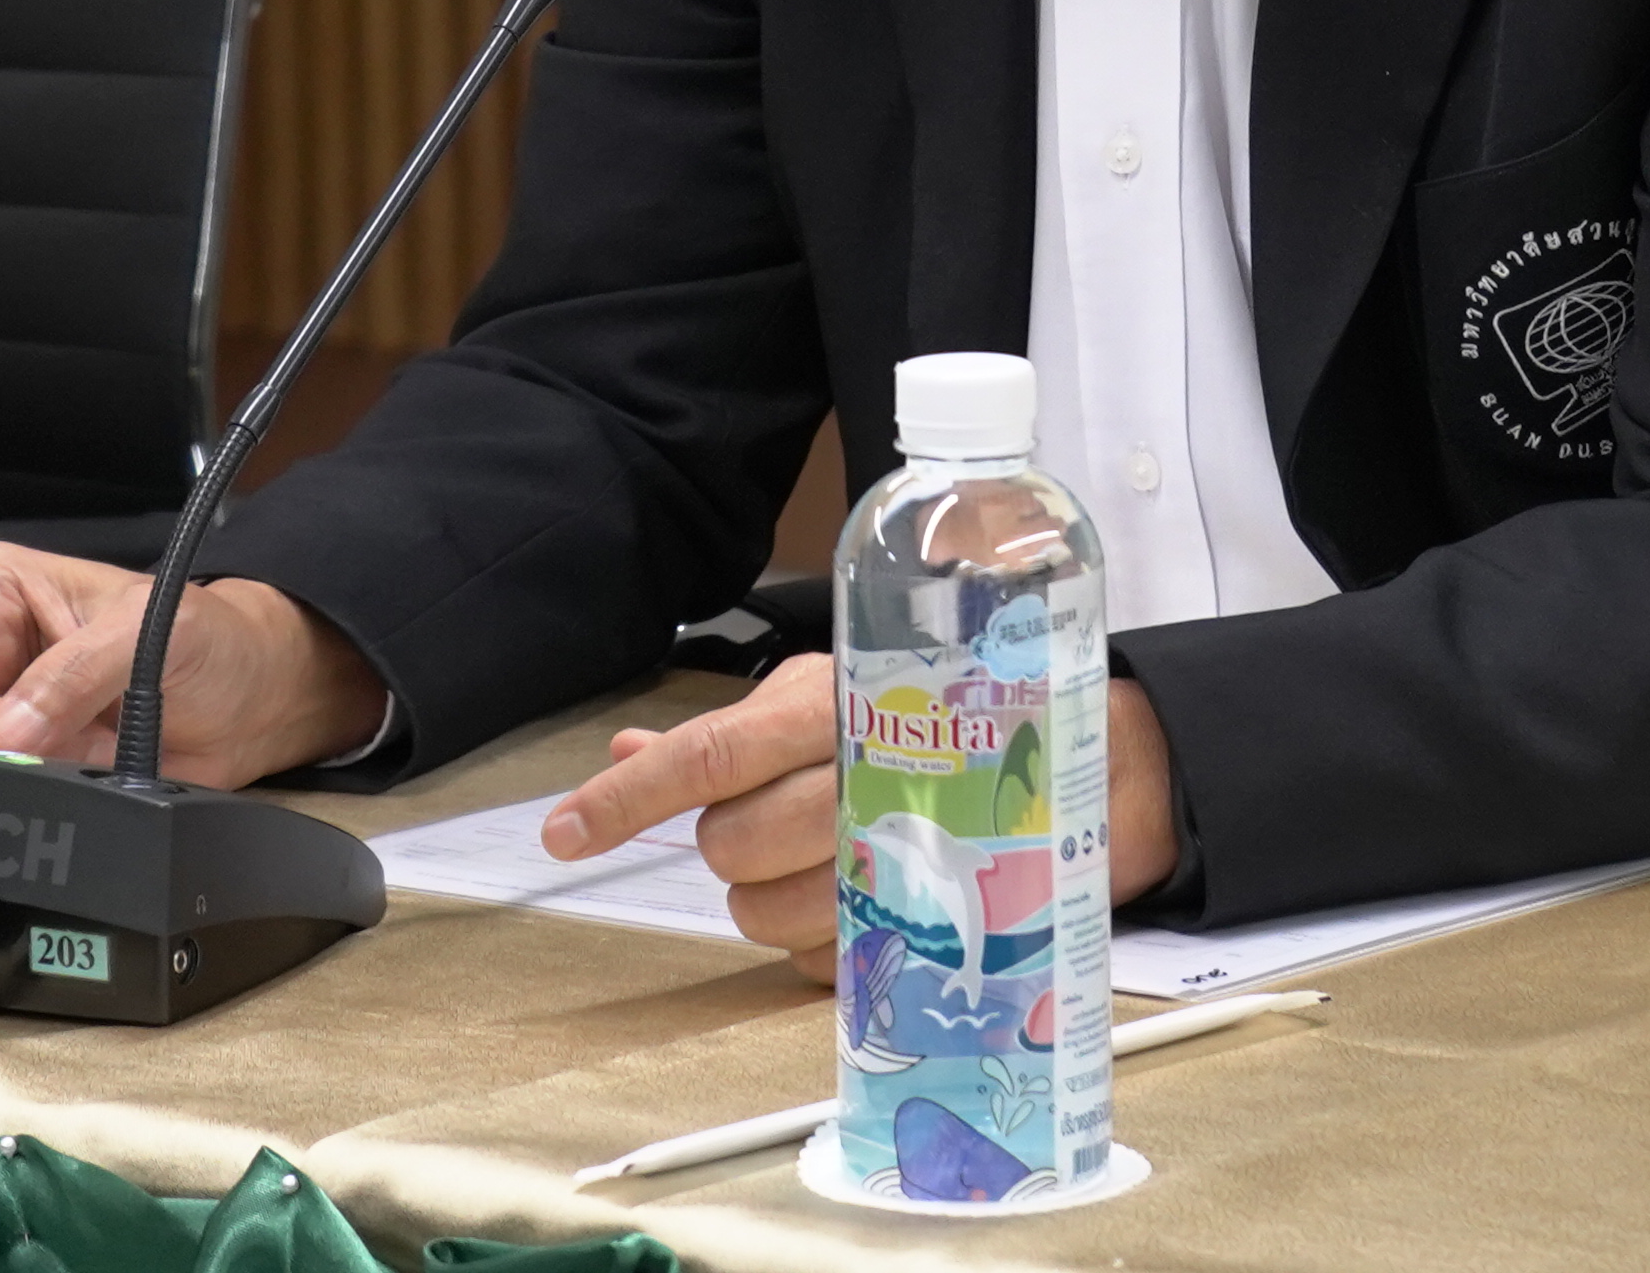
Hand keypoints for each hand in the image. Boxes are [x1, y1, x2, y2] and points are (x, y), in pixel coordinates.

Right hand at [0, 543, 390, 781]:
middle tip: (29, 749)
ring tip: (72, 754)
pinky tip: (69, 781)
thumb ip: (76, 672)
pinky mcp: (27, 770)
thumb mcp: (150, 628)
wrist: (257, 700)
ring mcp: (3, 717)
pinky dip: (20, 803)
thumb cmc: (210, 635)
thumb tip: (4, 733)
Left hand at [541, 654, 1179, 979]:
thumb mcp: (836, 692)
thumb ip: (730, 733)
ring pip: (759, 911)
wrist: (1087, 765)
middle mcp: (857, 781)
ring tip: (828, 852)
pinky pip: (815, 956)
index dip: (624, 800)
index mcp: (830, 705)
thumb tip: (624, 750)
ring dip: (770, 893)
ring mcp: (890, 860)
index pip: (705, 758)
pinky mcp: (917, 926)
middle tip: (781, 814)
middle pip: (727, 845)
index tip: (561, 832)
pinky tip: (864, 888)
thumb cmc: (946, 712)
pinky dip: (821, 932)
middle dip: (731, 841)